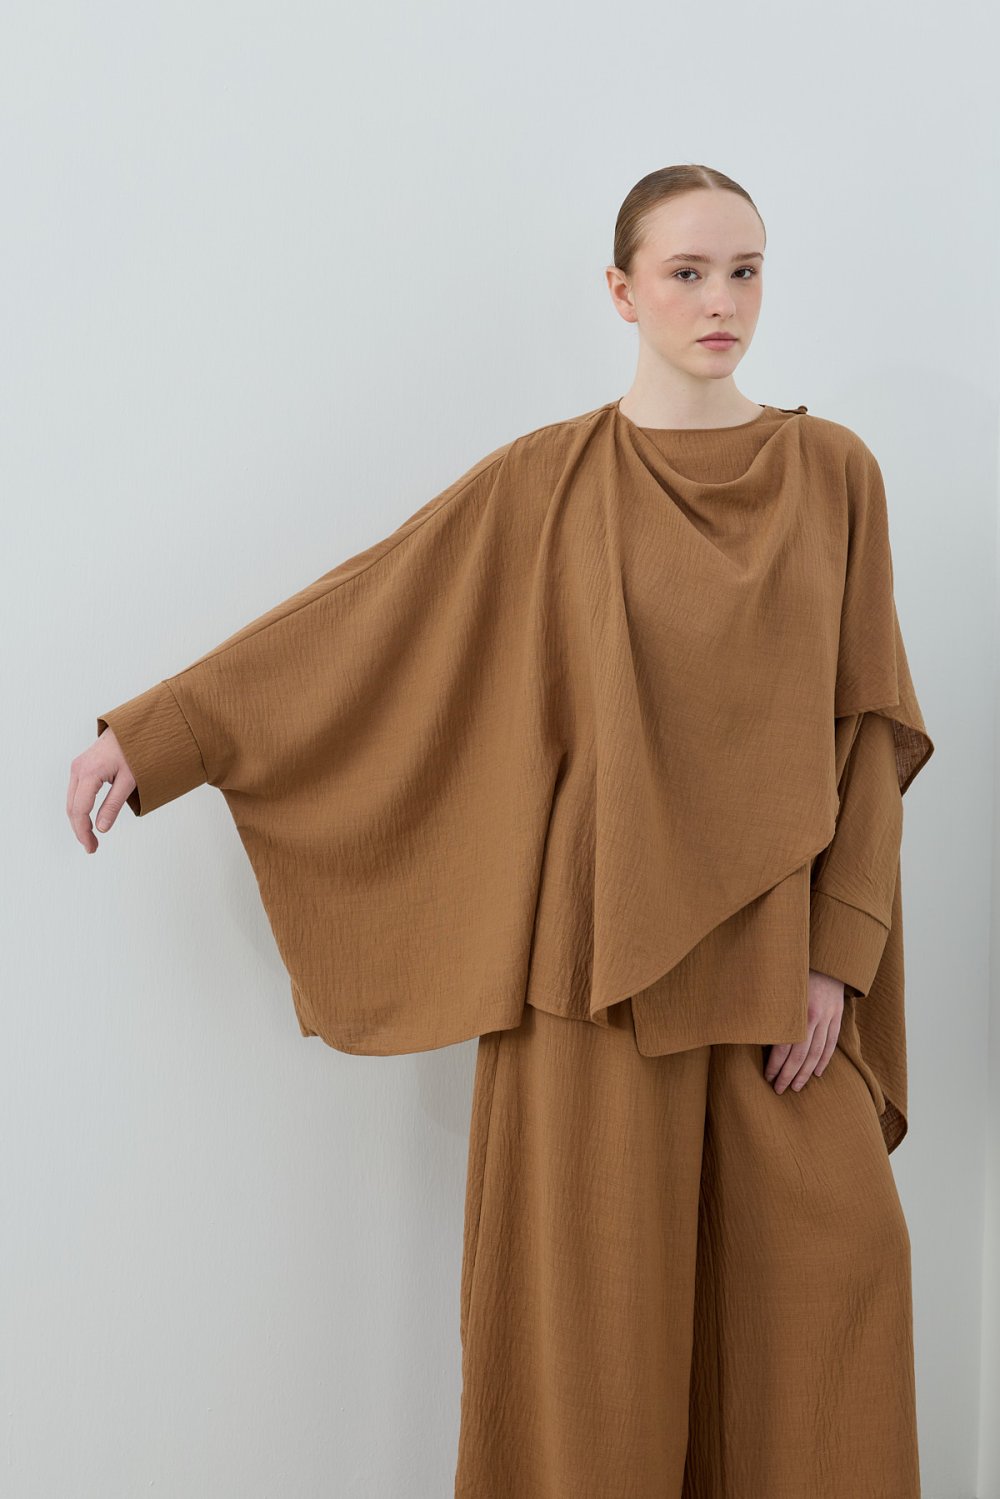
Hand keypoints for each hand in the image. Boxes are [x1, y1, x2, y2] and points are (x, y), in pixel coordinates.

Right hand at [67, 726, 136, 853]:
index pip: (80, 810)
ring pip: (71, 801)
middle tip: (92, 847)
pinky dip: (80, 808)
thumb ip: (113, 804)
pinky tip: (88, 819)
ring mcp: (77, 767)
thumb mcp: (129, 780)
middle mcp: (78, 769)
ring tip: (91, 837)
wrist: (133, 727)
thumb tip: (102, 828)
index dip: (84, 832)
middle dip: (80, 830)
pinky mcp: (81, 767)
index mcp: (89, 773)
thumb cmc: (134, 750)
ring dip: (79, 821)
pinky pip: (75, 792)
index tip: (91, 847)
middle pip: (72, 808)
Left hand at [763, 969, 844, 1093]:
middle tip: (779, 1089)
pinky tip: (816, 1073)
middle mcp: (813, 1017)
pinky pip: (831, 1044)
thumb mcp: (779, 989)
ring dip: (805, 1073)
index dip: (776, 1065)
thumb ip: (773, 1012)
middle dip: (789, 1075)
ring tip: (796, 1087)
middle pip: (800, 1055)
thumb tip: (761, 1037)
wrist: (823, 957)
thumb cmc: (793, 972)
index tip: (768, 1077)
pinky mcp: (837, 1016)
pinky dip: (824, 1060)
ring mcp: (828, 1017)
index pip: (784, 1048)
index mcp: (795, 1012)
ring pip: (816, 1053)